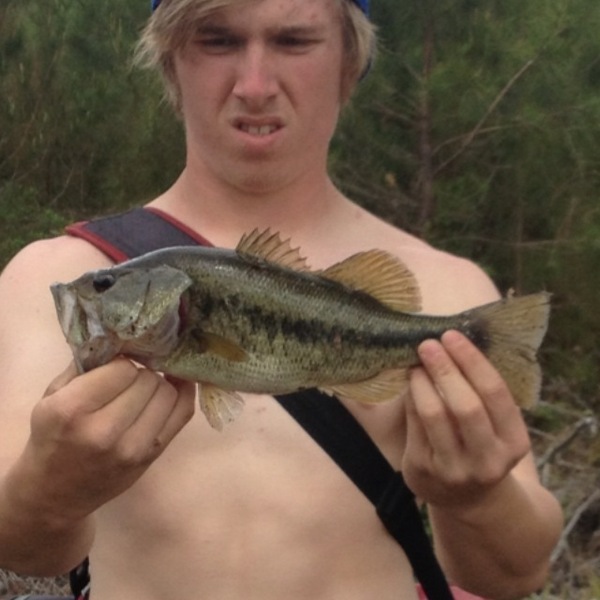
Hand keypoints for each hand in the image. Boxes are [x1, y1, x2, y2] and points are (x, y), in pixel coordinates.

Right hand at [22, 358, 195, 521]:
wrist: (55, 494)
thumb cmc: (52, 437)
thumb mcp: (53, 396)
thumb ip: (85, 365)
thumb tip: (123, 338)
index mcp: (71, 411)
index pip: (122, 368)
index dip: (122, 362)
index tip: (116, 366)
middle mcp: (104, 432)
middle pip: (148, 380)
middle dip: (141, 373)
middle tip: (130, 378)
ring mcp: (133, 448)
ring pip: (169, 393)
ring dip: (159, 384)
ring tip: (144, 388)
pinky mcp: (153, 456)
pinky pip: (183, 413)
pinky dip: (182, 392)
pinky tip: (174, 384)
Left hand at [402, 330, 530, 510]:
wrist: (468, 499)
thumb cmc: (480, 446)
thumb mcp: (496, 428)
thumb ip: (482, 395)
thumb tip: (451, 344)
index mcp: (514, 443)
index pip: (495, 393)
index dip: (472, 360)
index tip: (452, 336)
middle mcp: (488, 461)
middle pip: (466, 406)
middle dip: (445, 369)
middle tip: (428, 344)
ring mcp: (454, 470)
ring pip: (435, 416)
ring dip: (422, 382)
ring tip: (416, 363)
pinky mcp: (423, 471)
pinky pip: (414, 425)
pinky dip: (411, 398)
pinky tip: (410, 383)